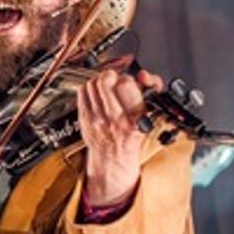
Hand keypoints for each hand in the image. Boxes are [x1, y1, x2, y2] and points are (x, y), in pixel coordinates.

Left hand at [78, 68, 160, 205]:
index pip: (126, 85)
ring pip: (92, 84)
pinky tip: (96, 94)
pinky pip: (82, 92)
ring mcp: (97, 118)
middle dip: (111, 75)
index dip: (127, 78)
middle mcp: (115, 118)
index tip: (128, 82)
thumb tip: (144, 76)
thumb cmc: (131, 136)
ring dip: (99, 81)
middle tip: (114, 79)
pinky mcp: (84, 118)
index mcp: (135, 117)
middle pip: (105, 81)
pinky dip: (88, 88)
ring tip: (105, 87)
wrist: (114, 158)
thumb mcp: (149, 115)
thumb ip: (151, 91)